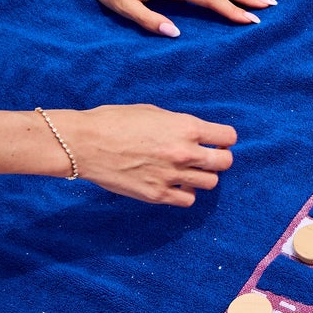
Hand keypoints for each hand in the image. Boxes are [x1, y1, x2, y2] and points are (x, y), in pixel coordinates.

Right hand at [53, 104, 235, 205]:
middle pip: (225, 163)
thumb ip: (179, 125)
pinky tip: (174, 184)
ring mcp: (172, 175)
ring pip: (210, 183)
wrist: (85, 144)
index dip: (223, 138)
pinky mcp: (158, 195)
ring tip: (188, 171)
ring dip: (202, 176)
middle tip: (207, 157)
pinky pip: (188, 200)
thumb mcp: (153, 112)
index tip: (215, 140)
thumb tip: (195, 135)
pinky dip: (185, 193)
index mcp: (185, 127)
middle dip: (219, 159)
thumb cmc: (115, 121)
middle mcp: (184, 152)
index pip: (228, 136)